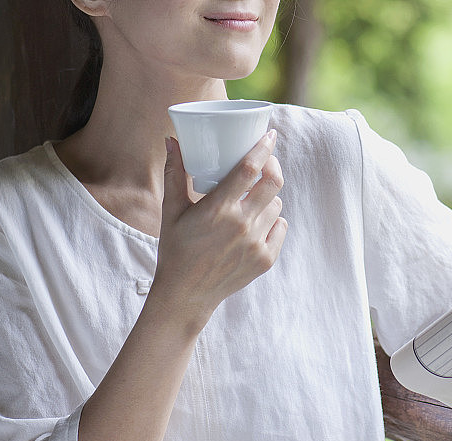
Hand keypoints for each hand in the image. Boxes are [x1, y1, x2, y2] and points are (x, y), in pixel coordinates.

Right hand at [151, 131, 287, 330]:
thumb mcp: (171, 211)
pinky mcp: (266, 259)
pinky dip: (273, 221)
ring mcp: (256, 244)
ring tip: (254, 199)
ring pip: (277, 206)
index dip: (263, 148)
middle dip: (273, 166)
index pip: (250, 169)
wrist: (186, 294)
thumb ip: (174, 174)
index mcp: (218, 209)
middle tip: (266, 163)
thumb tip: (172, 140)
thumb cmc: (176, 249)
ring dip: (269, 197)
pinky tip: (259, 222)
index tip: (270, 135)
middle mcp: (241, 225)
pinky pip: (280, 228)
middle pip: (274, 183)